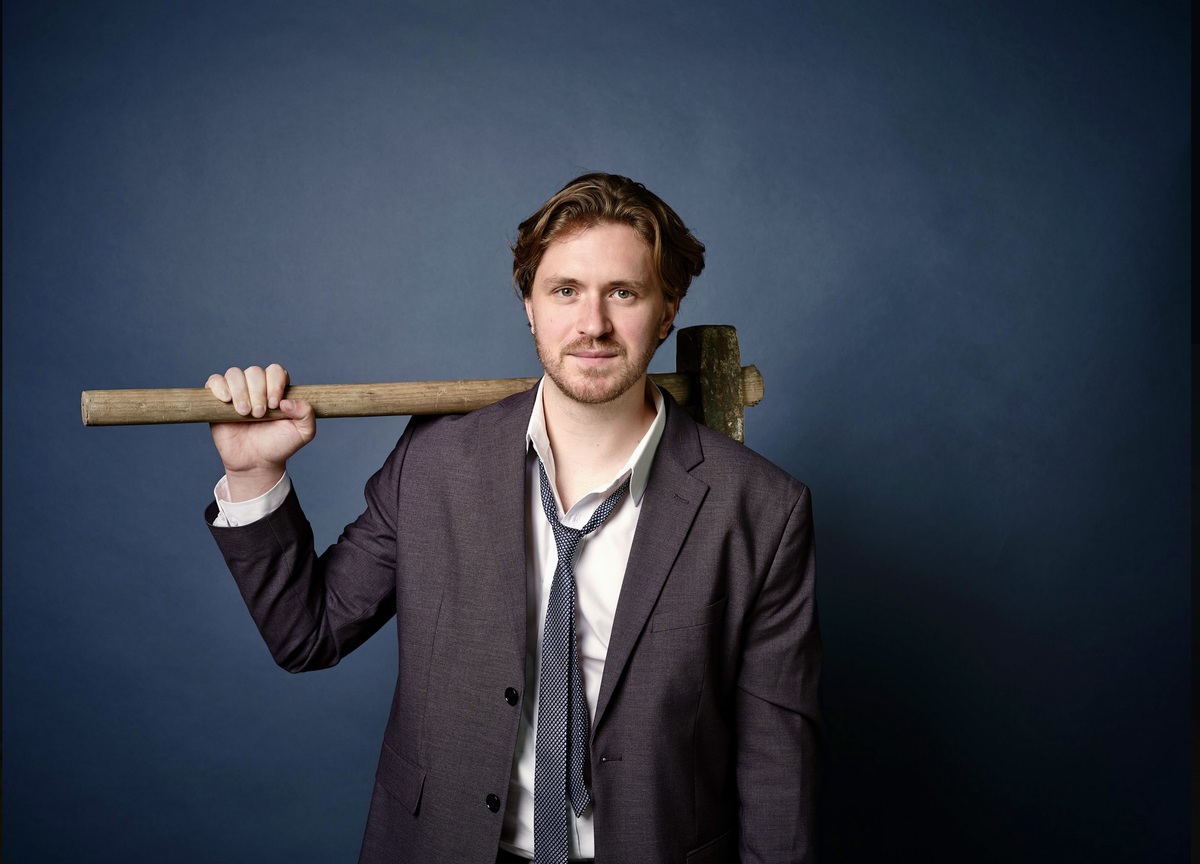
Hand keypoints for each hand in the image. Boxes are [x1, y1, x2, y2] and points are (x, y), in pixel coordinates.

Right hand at [205, 364, 315, 499]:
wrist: (256, 462)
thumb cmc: (279, 445)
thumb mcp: (303, 433)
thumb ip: (306, 414)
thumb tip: (287, 401)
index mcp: (277, 389)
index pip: (275, 371)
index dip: (275, 384)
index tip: (276, 405)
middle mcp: (257, 387)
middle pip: (254, 371)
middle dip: (258, 392)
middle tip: (259, 414)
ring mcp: (237, 392)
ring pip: (234, 374)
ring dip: (240, 391)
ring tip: (245, 413)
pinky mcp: (218, 400)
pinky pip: (214, 381)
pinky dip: (219, 386)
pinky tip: (227, 400)